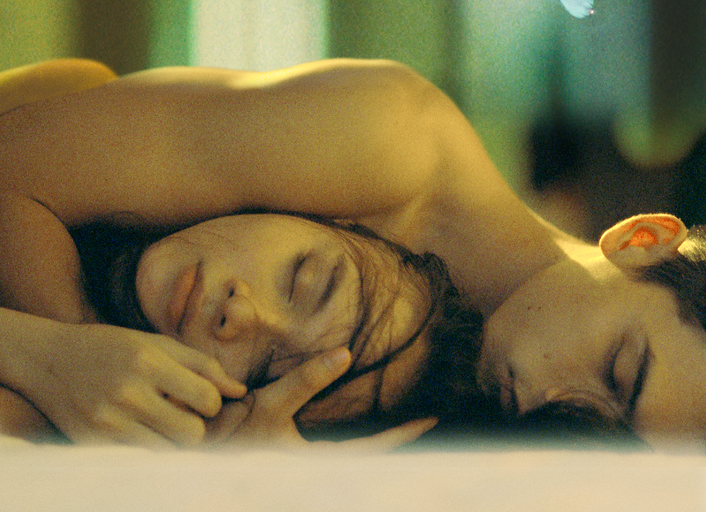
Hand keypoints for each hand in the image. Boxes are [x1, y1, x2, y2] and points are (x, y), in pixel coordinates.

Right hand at [22, 323, 245, 446]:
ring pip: (169, 452)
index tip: (202, 398)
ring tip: (163, 422)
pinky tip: (142, 431)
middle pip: (192, 433)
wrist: (49, 360)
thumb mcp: (157, 344)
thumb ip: (201, 365)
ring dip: (173, 440)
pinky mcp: (93, 443)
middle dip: (197, 426)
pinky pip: (141, 460)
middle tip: (185, 414)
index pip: (207, 398)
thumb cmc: (113, 347)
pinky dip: (149, 448)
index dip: (212, 401)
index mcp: (149, 362)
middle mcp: (129, 393)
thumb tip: (239, 391)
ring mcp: (109, 422)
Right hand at [205, 347, 436, 450]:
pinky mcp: (290, 455)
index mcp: (314, 461)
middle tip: (422, 420)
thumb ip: (307, 380)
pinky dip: (350, 437)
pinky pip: (331, 448)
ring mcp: (302, 462)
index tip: (430, 420)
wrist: (195, 449)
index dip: (402, 435)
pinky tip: (350, 421)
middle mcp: (313, 466)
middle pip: (366, 457)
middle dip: (395, 440)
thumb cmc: (229, 435)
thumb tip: (345, 354)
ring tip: (396, 421)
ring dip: (374, 440)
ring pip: (350, 454)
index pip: (371, 450)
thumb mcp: (269, 404)